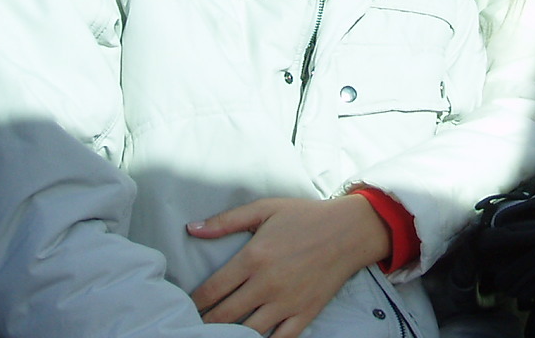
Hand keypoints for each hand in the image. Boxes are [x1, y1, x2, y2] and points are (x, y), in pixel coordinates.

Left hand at [187, 195, 391, 336]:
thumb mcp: (264, 209)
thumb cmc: (305, 217)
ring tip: (216, 335)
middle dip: (205, 323)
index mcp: (254, 258)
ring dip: (227, 335)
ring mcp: (287, 303)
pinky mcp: (305, 314)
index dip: (195, 303)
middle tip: (193, 326)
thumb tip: (192, 229)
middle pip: (224, 316)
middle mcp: (267, 284)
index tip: (185, 307)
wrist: (349, 230)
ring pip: (247, 331)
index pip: (213, 290)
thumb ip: (226, 221)